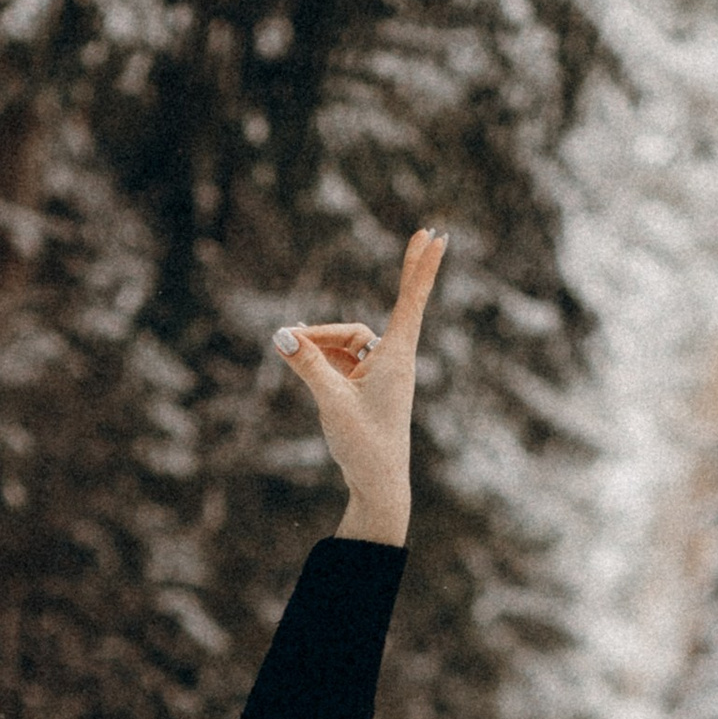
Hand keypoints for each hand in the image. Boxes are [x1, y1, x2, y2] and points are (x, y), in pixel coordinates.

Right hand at [272, 228, 447, 544]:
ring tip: (287, 344)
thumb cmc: (363, 445)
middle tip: (428, 233)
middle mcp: (392, 359)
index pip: (410, 302)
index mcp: (395, 358)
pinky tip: (297, 350)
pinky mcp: (365, 385)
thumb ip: (307, 365)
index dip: (420, 268)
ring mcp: (379, 372)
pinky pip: (341, 357)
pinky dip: (321, 354)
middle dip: (403, 273)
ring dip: (320, 341)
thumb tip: (281, 335)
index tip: (436, 237)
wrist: (377, 484)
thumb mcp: (330, 402)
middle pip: (386, 308)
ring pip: (347, 340)